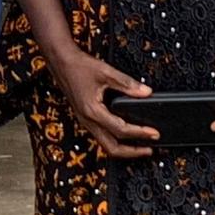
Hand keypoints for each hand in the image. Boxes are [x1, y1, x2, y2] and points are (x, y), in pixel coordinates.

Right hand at [50, 44, 155, 159]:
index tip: (154, 133)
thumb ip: (127, 84)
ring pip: (105, 145)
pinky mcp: (85, 118)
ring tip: (140, 146)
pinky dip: (115, 140)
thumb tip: (146, 92)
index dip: (139, 133)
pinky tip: (125, 134)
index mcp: (93, 111)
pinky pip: (101, 136)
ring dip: (124, 149)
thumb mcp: (106, 72)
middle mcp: (88, 120)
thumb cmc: (79, 66)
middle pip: (111, 148)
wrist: (61, 62)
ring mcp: (85, 121)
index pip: (120, 130)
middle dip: (132, 152)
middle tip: (149, 149)